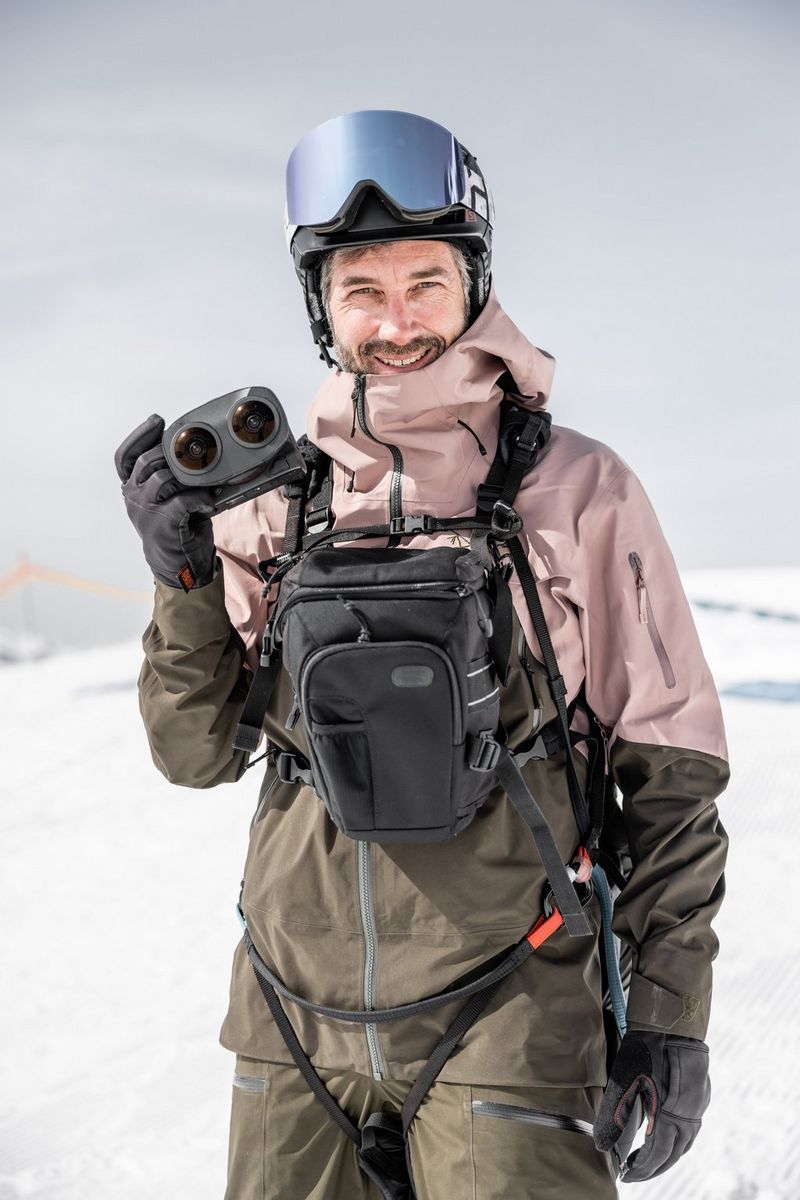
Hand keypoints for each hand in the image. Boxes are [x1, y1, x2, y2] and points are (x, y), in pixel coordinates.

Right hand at [115, 413, 216, 589]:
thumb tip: (195, 452)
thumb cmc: (177, 526)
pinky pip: (181, 500)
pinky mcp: (160, 523)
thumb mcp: (169, 496)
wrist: (177, 564)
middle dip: (172, 453)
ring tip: (205, 480)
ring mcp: (144, 510)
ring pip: (162, 477)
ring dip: (188, 476)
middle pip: (147, 461)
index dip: (139, 435)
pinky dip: (199, 498)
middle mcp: (132, 496)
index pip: (125, 456)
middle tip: (194, 455)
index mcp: (131, 487)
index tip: (158, 421)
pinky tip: (210, 500)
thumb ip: (172, 475)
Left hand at [593, 1030, 710, 1181]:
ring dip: (667, 1154)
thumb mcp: (625, 1082)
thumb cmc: (646, 1049)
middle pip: (674, 1154)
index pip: (657, 1155)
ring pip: (685, 1142)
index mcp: (671, 1115)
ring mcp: (699, 1105)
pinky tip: (664, 1133)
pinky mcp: (701, 1094)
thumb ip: (616, 1117)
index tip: (626, 1176)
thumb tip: (604, 1147)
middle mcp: (690, 1115)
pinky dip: (677, 1137)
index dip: (641, 1169)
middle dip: (654, 1167)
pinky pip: (690, 1126)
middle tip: (635, 1172)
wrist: (672, 1021)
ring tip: (648, 1159)